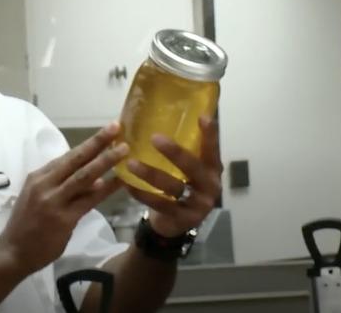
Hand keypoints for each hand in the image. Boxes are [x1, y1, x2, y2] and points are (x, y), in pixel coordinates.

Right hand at [0, 122, 127, 273]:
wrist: (13, 251)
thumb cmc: (26, 225)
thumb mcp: (38, 198)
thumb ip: (62, 187)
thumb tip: (94, 179)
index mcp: (38, 176)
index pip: (67, 156)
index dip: (88, 143)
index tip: (105, 131)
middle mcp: (44, 184)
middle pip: (75, 159)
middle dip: (97, 142)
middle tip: (115, 127)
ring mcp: (53, 200)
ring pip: (83, 176)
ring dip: (105, 161)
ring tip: (124, 149)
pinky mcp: (63, 218)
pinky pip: (89, 200)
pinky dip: (105, 189)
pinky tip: (119, 182)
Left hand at [125, 114, 222, 237]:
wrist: (176, 224)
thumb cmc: (180, 186)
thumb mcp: (185, 170)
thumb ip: (179, 152)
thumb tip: (153, 119)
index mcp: (211, 169)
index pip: (212, 149)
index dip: (209, 134)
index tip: (202, 116)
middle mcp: (209, 185)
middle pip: (193, 167)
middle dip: (174, 152)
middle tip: (154, 138)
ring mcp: (198, 204)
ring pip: (173, 187)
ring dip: (151, 174)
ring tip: (131, 164)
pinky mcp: (183, 218)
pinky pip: (160, 204)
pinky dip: (142, 194)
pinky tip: (128, 185)